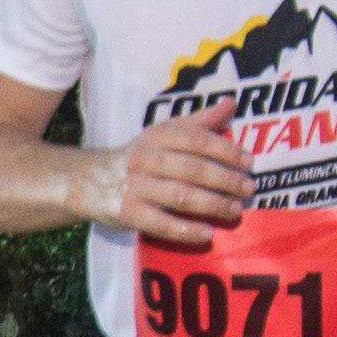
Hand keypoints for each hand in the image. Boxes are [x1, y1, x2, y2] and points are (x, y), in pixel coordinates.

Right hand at [98, 108, 252, 245]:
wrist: (87, 180)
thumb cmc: (137, 156)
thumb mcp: (163, 132)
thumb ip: (198, 122)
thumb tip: (231, 103)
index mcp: (157, 136)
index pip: (197, 140)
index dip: (226, 150)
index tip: (249, 162)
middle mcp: (146, 159)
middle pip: (193, 169)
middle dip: (225, 180)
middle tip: (249, 189)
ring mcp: (137, 187)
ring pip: (181, 196)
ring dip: (212, 204)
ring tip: (235, 210)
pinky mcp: (129, 213)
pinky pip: (162, 224)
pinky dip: (186, 230)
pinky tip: (207, 233)